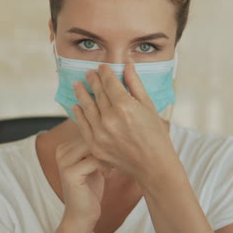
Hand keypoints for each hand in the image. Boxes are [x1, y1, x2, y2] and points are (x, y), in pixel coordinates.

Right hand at [55, 137, 110, 230]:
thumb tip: (111, 129)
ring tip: (110, 168)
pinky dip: (106, 166)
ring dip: (107, 156)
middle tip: (114, 161)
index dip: (104, 139)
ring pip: (93, 146)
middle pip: (91, 137)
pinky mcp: (70, 173)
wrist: (82, 214)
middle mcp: (61, 151)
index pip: (88, 130)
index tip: (114, 151)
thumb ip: (95, 147)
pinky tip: (107, 175)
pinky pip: (95, 160)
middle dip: (107, 147)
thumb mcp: (92, 163)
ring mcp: (63, 162)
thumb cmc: (90, 189)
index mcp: (64, 146)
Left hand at [71, 63, 176, 184]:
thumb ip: (135, 85)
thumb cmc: (156, 136)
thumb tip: (127, 66)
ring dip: (81, 94)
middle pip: (98, 93)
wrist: (153, 166)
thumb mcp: (149, 106)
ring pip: (87, 107)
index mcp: (125, 106)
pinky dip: (78, 114)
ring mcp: (100, 133)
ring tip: (77, 85)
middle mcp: (110, 118)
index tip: (102, 67)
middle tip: (89, 73)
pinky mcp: (95, 145)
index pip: (110, 83)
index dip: (105, 73)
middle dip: (93, 81)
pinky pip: (83, 126)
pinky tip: (76, 106)